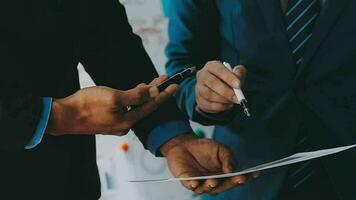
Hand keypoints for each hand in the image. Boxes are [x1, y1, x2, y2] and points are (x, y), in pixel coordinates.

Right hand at [48, 76, 177, 135]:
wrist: (64, 116)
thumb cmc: (88, 105)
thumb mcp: (115, 97)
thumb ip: (136, 96)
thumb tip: (154, 93)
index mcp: (128, 121)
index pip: (152, 105)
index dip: (165, 94)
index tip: (176, 84)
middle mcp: (125, 124)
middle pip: (145, 106)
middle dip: (156, 92)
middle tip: (165, 78)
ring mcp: (116, 123)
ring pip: (136, 107)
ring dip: (144, 94)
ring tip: (152, 82)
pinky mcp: (107, 120)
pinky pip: (126, 109)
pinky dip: (132, 99)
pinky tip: (133, 92)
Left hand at [161, 135, 259, 195]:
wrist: (184, 143)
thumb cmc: (204, 147)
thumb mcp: (220, 149)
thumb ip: (227, 159)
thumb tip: (232, 171)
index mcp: (223, 175)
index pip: (236, 178)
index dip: (246, 177)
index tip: (255, 173)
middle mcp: (214, 181)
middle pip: (224, 186)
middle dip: (231, 183)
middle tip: (238, 179)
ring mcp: (201, 183)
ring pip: (208, 189)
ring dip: (211, 186)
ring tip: (213, 180)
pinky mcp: (188, 181)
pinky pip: (191, 186)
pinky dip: (193, 185)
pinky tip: (195, 183)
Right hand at [196, 61, 246, 112]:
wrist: (217, 89)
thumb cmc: (227, 79)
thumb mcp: (235, 72)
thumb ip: (239, 72)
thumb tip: (238, 79)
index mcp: (211, 66)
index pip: (219, 70)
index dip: (229, 77)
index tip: (238, 85)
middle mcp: (202, 75)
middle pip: (213, 83)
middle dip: (227, 92)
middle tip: (237, 98)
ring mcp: (199, 88)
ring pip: (209, 95)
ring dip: (223, 100)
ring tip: (232, 101)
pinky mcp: (199, 99)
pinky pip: (209, 105)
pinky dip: (220, 106)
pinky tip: (227, 105)